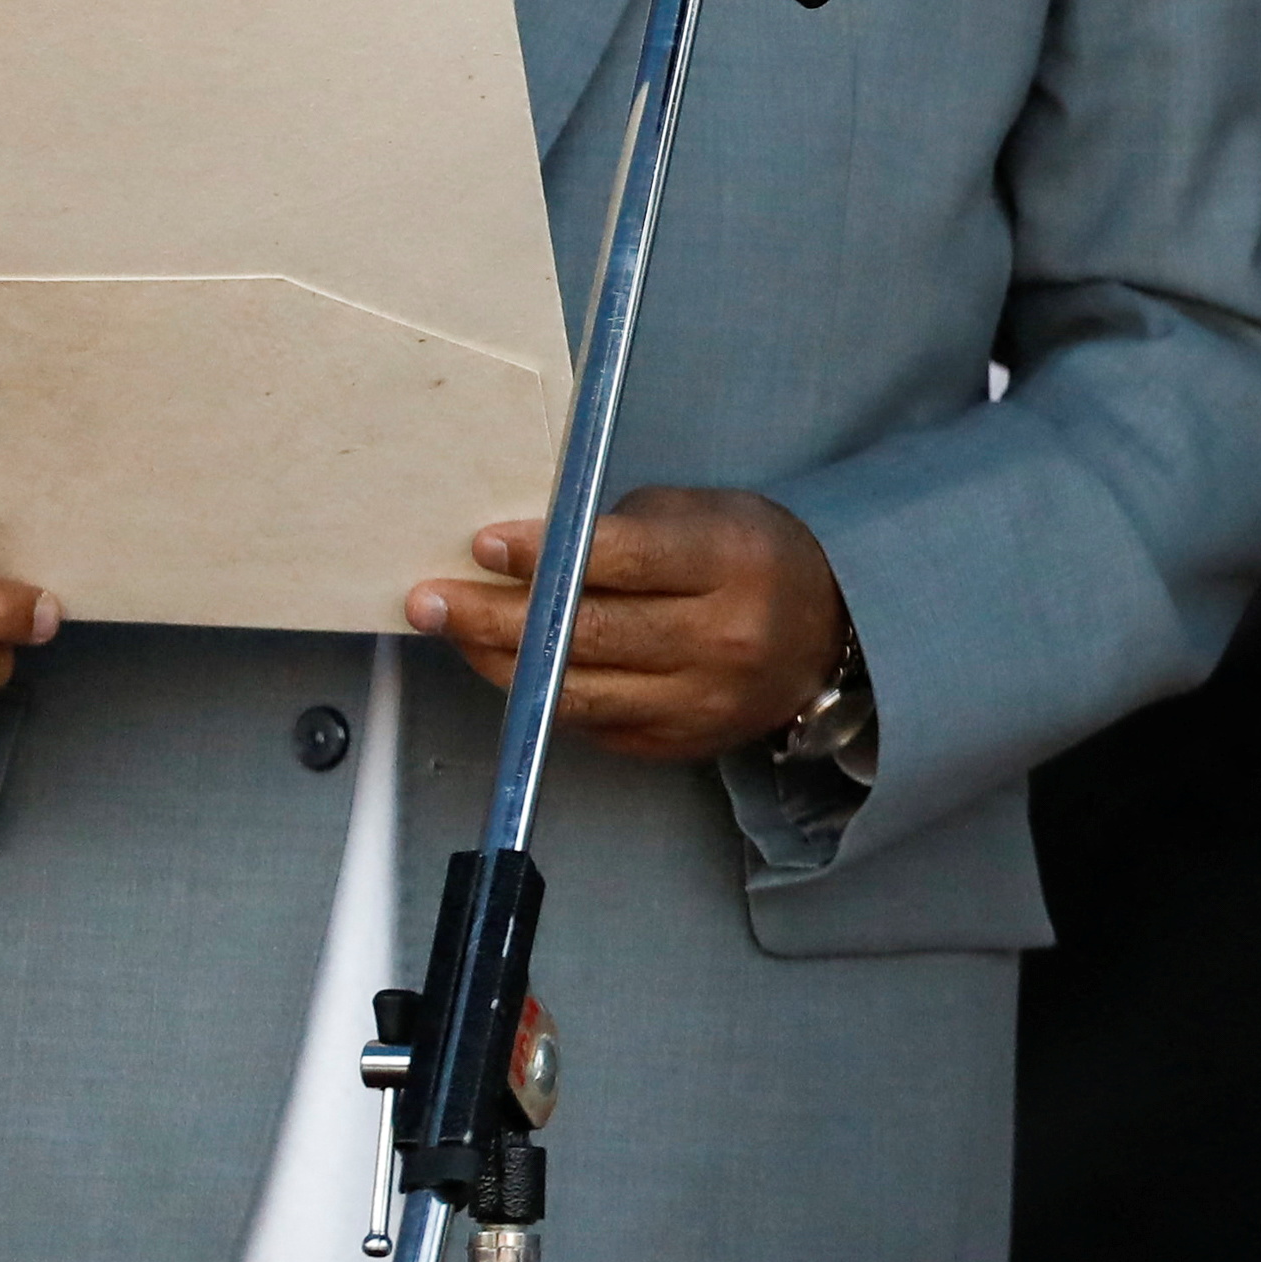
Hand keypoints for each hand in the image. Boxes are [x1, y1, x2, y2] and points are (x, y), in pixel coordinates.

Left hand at [413, 488, 848, 765]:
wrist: (830, 635)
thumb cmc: (754, 558)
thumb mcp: (710, 515)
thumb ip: (628, 530)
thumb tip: (532, 550)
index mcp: (733, 565)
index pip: (626, 561)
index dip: (546, 554)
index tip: (483, 544)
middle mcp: (720, 641)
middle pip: (588, 634)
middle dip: (495, 616)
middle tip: (430, 598)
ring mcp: (697, 704)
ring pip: (575, 691)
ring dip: (498, 661)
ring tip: (450, 630)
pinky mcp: (675, 746)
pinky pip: (589, 722)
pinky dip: (539, 692)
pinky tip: (507, 664)